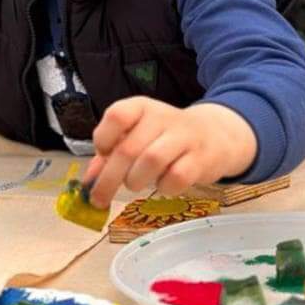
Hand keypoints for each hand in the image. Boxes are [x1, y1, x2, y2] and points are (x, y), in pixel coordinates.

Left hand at [82, 97, 257, 208]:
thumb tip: (88, 181)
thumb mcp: (136, 135)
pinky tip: (163, 185)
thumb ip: (110, 154)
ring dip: (136, 180)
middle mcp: (162, 117)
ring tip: (135, 183)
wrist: (216, 136)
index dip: (104, 138)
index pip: (117, 115)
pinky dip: (164, 187)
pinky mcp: (201, 158)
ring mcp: (184, 136)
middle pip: (128, 148)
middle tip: (100, 197)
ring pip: (151, 160)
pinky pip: (177, 177)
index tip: (103, 154)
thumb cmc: (164, 138)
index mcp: (141, 107)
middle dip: (109, 178)